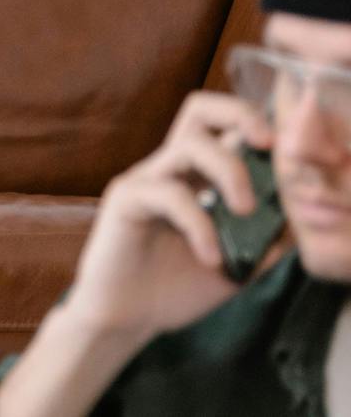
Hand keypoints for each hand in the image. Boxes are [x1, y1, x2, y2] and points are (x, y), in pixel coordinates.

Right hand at [61, 90, 278, 343]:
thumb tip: (299, 221)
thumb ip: (266, 241)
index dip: (260, 126)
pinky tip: (211, 257)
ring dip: (230, 172)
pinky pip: (170, 194)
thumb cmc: (176, 286)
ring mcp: (146, 179)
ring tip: (245, 212)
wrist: (127, 317)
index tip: (291, 154)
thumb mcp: (239, 265)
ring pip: (191, 144)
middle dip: (242, 115)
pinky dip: (201, 226)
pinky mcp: (126, 199)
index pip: (225, 126)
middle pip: (200, 109)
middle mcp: (171, 168)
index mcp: (197, 176)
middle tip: (268, 147)